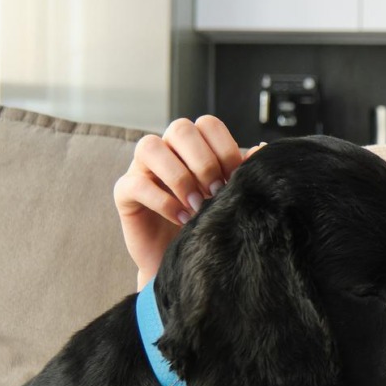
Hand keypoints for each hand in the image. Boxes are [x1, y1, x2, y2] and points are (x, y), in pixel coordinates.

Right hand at [112, 116, 258, 286]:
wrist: (186, 261)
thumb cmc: (208, 222)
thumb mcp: (229, 197)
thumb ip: (242, 172)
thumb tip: (261, 150)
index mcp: (194, 145)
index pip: (208, 124)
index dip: (225, 149)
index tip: (235, 180)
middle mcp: (166, 149)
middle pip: (179, 128)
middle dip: (203, 161)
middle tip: (216, 192)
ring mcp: (141, 167)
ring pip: (150, 146)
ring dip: (179, 176)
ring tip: (197, 205)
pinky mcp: (125, 192)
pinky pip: (135, 184)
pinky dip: (162, 201)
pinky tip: (181, 218)